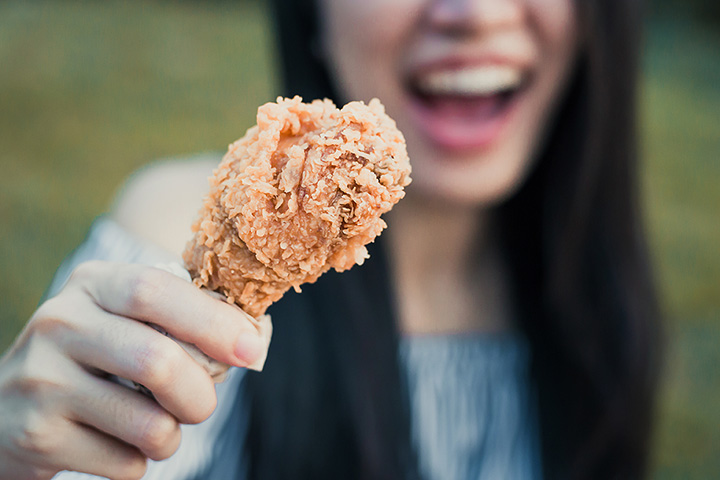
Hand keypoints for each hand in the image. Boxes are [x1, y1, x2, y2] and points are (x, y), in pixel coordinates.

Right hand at [0, 261, 267, 479]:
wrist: (6, 411)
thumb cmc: (93, 360)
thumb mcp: (121, 320)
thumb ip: (175, 321)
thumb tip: (250, 342)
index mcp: (91, 285)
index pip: (154, 290)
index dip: (211, 321)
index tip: (251, 349)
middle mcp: (59, 324)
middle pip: (157, 361)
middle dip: (200, 394)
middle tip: (203, 406)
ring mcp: (42, 380)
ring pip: (148, 424)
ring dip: (170, 437)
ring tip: (154, 429)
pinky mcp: (36, 435)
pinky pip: (124, 462)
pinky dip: (138, 462)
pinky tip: (115, 444)